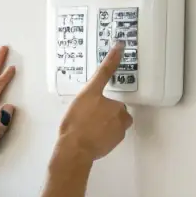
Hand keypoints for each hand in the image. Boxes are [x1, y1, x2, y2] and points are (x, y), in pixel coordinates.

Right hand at [56, 43, 132, 162]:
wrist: (75, 149)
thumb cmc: (77, 121)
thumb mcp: (85, 94)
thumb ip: (101, 76)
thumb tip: (117, 52)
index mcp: (112, 100)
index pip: (111, 78)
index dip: (114, 61)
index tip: (119, 47)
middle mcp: (120, 112)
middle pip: (114, 105)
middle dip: (105, 107)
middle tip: (87, 112)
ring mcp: (119, 129)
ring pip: (114, 119)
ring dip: (105, 120)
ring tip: (87, 124)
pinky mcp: (115, 142)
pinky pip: (112, 133)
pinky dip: (104, 132)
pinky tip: (91, 134)